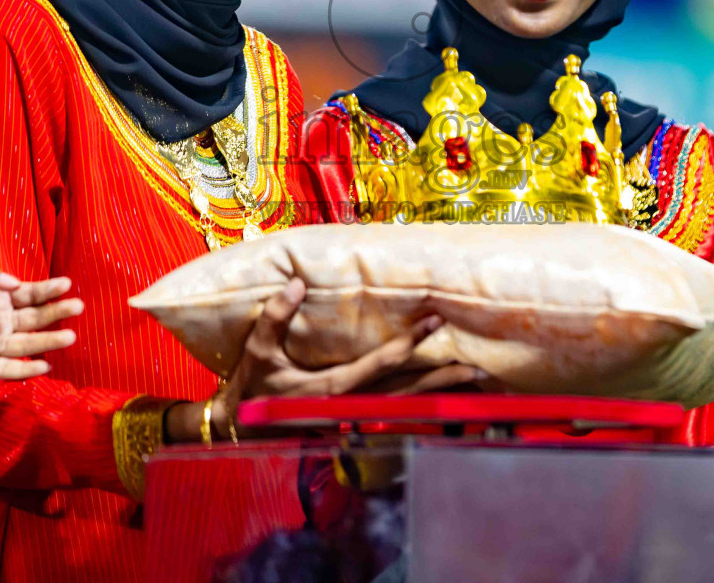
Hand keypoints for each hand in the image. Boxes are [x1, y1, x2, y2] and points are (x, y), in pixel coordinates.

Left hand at [0, 261, 81, 395]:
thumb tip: (16, 284)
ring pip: (27, 344)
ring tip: (70, 335)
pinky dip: (26, 370)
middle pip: (33, 317)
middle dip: (56, 312)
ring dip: (49, 340)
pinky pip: (7, 370)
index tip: (67, 284)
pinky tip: (46, 365)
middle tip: (78, 306)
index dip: (47, 289)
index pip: (26, 292)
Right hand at [172, 278, 481, 441]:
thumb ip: (276, 317)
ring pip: (405, 409)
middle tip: (476, 366)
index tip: (434, 323)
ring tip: (472, 384)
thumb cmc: (249, 389)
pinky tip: (444, 401)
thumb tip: (296, 283)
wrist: (237, 430)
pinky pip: (394, 416)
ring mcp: (351, 422)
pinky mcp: (351, 426)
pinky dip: (422, 409)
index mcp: (329, 390)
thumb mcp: (257, 350)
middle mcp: (347, 409)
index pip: (379, 364)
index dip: (408, 343)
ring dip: (439, 397)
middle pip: (405, 395)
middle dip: (441, 380)